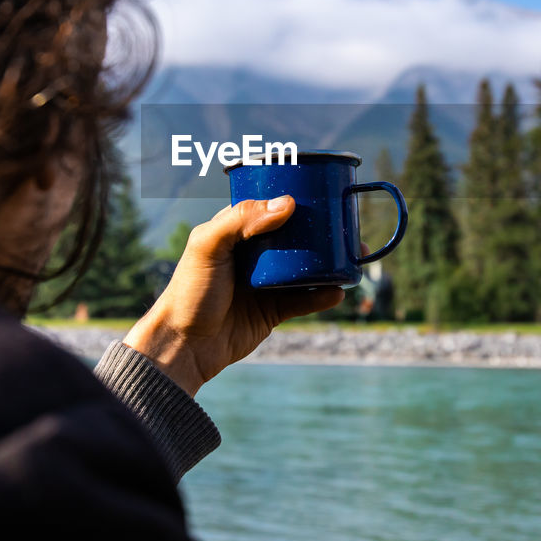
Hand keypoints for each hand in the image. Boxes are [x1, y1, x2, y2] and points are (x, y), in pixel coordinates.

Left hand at [122, 196, 344, 395]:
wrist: (185, 346)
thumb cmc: (189, 291)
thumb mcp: (208, 246)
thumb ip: (241, 220)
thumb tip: (288, 203)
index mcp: (235, 232)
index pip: (269, 208)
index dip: (296, 199)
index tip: (325, 194)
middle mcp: (252, 255)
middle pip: (295, 237)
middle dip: (323, 231)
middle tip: (349, 227)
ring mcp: (264, 283)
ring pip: (305, 268)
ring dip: (330, 263)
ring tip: (356, 257)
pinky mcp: (272, 311)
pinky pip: (304, 300)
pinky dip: (323, 295)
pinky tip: (339, 290)